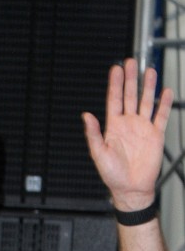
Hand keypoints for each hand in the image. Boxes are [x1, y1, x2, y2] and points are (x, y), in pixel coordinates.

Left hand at [82, 58, 172, 209]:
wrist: (132, 189)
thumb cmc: (113, 175)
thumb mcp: (99, 154)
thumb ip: (93, 134)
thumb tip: (86, 116)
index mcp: (113, 127)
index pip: (114, 100)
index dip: (115, 84)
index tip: (116, 69)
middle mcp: (128, 124)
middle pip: (130, 96)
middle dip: (130, 79)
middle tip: (131, 62)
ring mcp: (142, 128)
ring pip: (146, 101)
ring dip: (148, 86)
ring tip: (149, 71)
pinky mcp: (155, 135)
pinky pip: (160, 115)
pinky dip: (163, 103)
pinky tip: (165, 91)